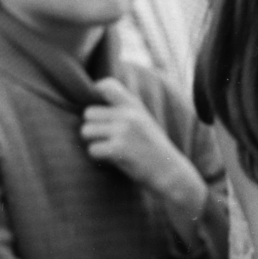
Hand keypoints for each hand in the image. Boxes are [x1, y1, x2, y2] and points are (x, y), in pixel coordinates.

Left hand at [80, 80, 203, 209]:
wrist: (170, 172)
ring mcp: (123, 131)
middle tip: (107, 139)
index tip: (102, 110)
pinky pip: (92, 150)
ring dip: (94, 143)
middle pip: (88, 113)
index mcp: (134, 106)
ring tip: (110, 149)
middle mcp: (128, 115)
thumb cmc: (153, 148)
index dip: (96, 93)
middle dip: (93, 128)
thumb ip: (123, 110)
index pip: (106, 86)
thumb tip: (89, 108)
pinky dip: (98, 157)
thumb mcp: (144, 121)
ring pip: (86, 131)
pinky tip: (113, 160)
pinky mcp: (119, 149)